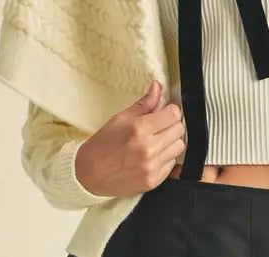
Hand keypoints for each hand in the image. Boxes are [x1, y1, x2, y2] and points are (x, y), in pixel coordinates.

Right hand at [75, 80, 186, 196]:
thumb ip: (145, 103)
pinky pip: (172, 164)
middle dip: (171, 124)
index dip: (170, 110)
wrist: (88, 175)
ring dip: (171, 141)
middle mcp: (148, 149)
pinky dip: (166, 158)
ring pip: (179, 146)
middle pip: (179, 129)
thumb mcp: (121, 118)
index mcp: (140, 129)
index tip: (165, 111)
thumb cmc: (102, 145)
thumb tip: (158, 87)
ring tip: (157, 140)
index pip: (174, 114)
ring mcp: (151, 167)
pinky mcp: (153, 181)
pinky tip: (153, 155)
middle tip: (160, 125)